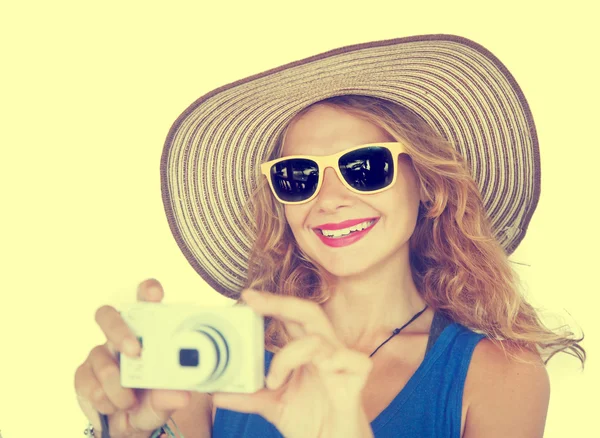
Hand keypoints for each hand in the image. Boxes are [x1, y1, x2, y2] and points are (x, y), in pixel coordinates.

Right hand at [74, 279, 191, 437]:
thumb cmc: (150, 403)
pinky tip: (112, 406)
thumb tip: (181, 394)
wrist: (127, 428)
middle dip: (119, 330)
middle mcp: (120, 337)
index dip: (146, 291)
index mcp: (146, 333)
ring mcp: (99, 354)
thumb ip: (169, 396)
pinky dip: (102, 397)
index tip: (153, 293)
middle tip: (135, 352)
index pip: (144, 301)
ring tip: (129, 402)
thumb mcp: (163, 401)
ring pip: (98, 356)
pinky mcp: (83, 374)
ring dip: (115, 383)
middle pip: (107, 316)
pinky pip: (86, 380)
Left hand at [212, 289, 374, 437]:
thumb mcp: (273, 406)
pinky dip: (334, 359)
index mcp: (306, 351)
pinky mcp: (357, 378)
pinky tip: (323, 367)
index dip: (272, 303)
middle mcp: (324, 350)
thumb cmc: (311, 421)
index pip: (290, 317)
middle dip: (280, 302)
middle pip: (308, 312)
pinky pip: (350, 359)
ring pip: (317, 338)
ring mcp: (341, 362)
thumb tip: (217, 393)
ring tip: (272, 382)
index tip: (246, 297)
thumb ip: (248, 396)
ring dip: (288, 355)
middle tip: (252, 300)